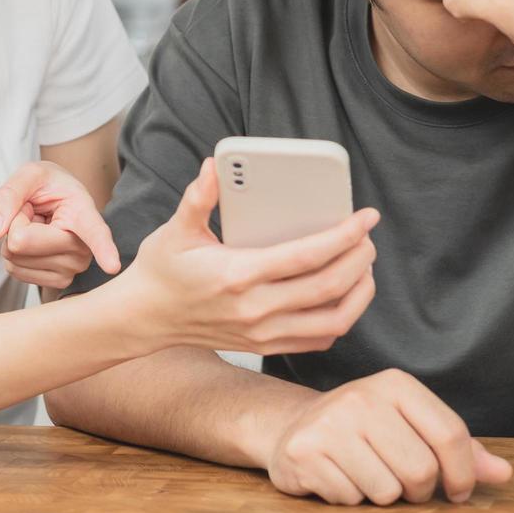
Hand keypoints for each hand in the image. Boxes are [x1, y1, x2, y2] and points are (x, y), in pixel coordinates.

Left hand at [0, 162, 120, 289]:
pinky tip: (34, 242)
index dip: (104, 249)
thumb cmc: (48, 186)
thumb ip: (7, 196)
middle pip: (22, 241)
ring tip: (38, 224)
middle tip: (36, 211)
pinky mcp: (57, 283)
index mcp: (85, 214)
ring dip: (14, 236)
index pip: (95, 233)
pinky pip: (14, 270)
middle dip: (16, 220)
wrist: (56, 203)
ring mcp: (72, 269)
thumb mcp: (29, 175)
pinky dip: (14, 252)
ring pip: (14, 257)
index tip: (113, 266)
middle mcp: (84, 248)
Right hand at [115, 158, 380, 353]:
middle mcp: (254, 309)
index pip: (305, 257)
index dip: (343, 236)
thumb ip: (198, 198)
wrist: (146, 318)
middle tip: (368, 236)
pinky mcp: (265, 346)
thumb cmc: (162, 269)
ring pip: (333, 320)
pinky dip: (342, 317)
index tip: (365, 218)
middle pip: (328, 287)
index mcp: (236, 274)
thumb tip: (213, 166)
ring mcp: (262, 333)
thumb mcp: (175, 229)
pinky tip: (346, 293)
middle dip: (359, 258)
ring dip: (359, 292)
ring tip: (364, 265)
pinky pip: (319, 339)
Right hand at [267, 368, 512, 505]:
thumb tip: (503, 473)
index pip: (449, 434)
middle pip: (420, 469)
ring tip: (364, 474)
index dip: (463, 473)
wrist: (293, 427)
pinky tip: (338, 476)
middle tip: (402, 483)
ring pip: (386, 491)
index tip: (458, 491)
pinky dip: (349, 498)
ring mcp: (330, 423)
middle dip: (418, 490)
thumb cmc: (363, 430)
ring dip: (381, 496)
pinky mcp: (305, 452)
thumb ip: (457, 448)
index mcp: (395, 384)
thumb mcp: (410, 426)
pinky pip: (350, 499)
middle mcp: (361, 397)